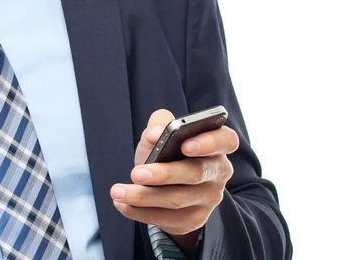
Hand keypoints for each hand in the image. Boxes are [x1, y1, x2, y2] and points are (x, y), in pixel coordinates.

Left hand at [110, 109, 238, 239]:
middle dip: (164, 174)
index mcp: (217, 144)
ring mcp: (209, 198)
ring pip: (178, 200)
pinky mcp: (195, 219)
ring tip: (117, 191)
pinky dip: (141, 212)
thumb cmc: (167, 150)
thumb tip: (156, 133)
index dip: (209, 142)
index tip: (185, 145)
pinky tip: (122, 204)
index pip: (226, 140)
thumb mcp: (163, 132)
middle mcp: (219, 172)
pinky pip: (168, 219)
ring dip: (144, 196)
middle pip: (196, 173)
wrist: (167, 182)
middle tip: (135, 173)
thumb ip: (160, 123)